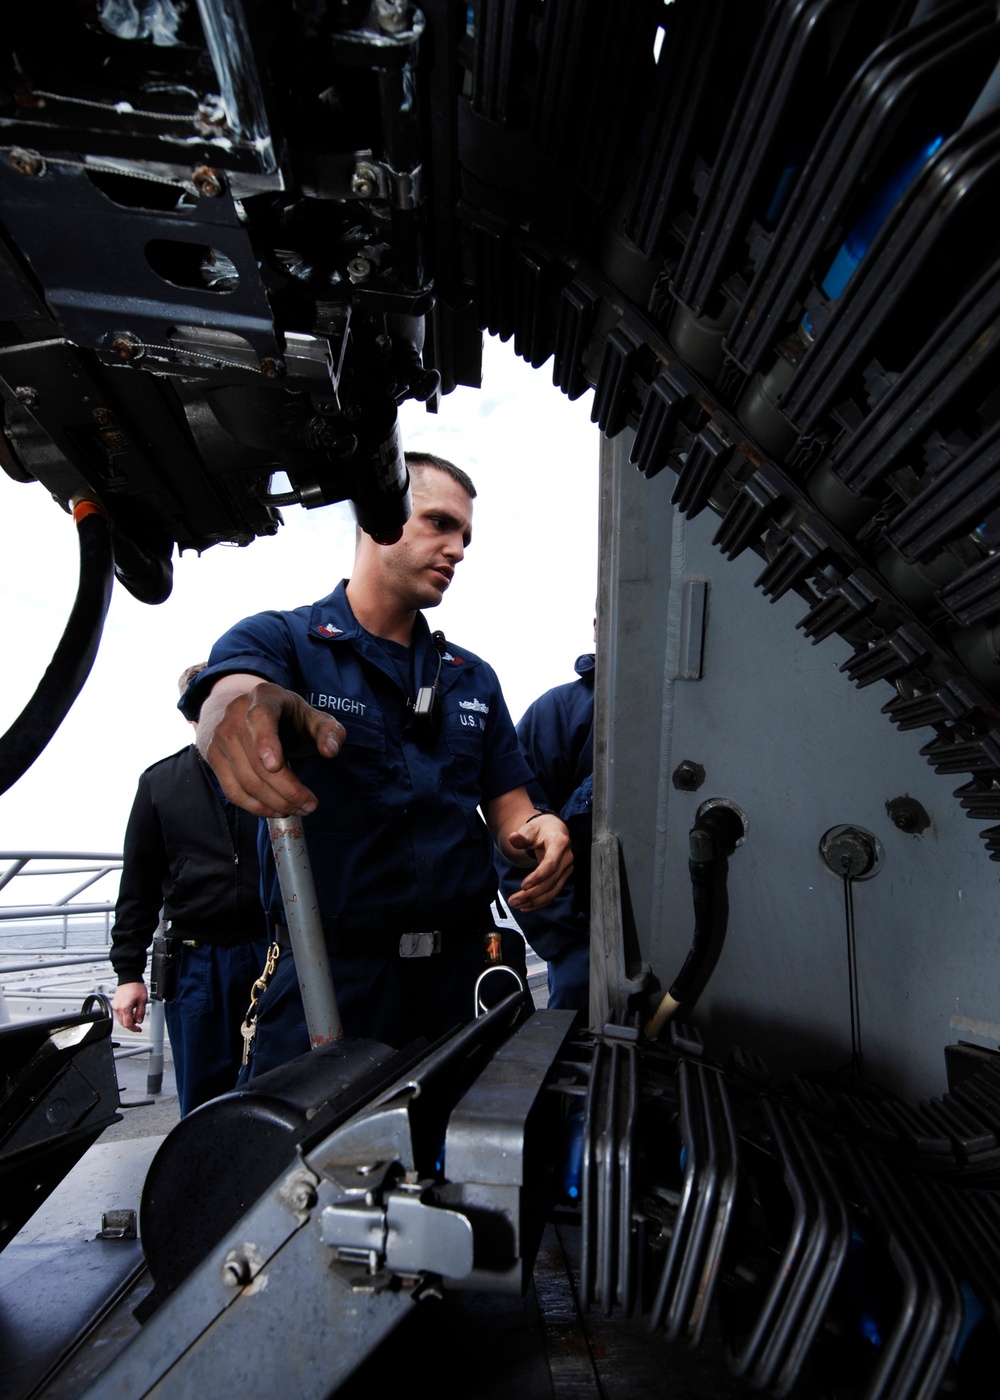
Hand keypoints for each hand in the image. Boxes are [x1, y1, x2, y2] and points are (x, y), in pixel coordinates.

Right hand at [112, 980, 147, 1031]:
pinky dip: (124, 1015)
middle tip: (138, 1024)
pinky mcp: (115, 1003)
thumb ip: (141, 1013)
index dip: (134, 1029)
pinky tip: (130, 1012)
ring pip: (120, 1019)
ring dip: (128, 1020)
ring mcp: (115, 1006)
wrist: (129, 977)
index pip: (128, 1024)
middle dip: (131, 1025)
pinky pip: (119, 1013)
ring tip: (135, 1015)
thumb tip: (139, 1021)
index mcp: (125, 1008)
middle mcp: (118, 1008)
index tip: (138, 1029)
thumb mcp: (143, 1000)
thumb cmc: (136, 986)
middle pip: (123, 1023)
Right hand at [199, 678, 345, 816]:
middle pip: (256, 761)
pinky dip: (256, 807)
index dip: (265, 741)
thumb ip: (329, 731)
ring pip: (245, 780)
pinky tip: (277, 810)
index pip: (259, 717)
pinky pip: (233, 791)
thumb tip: (331, 750)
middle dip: (286, 789)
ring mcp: (221, 737)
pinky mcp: (214, 758)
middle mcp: (236, 714)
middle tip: (310, 805)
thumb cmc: (287, 718)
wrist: (247, 713)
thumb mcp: (311, 717)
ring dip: (275, 802)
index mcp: (264, 697)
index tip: (275, 765)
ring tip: (298, 808)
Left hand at [505, 813, 572, 913]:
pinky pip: (553, 893)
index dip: (538, 876)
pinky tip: (526, 907)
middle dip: (532, 894)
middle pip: (551, 881)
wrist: (554, 830)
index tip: (523, 886)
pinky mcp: (563, 878)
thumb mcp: (530, 828)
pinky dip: (540, 902)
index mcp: (560, 843)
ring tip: (516, 904)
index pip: (551, 864)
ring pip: (553, 890)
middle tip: (512, 900)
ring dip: (534, 901)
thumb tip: (513, 838)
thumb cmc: (541, 829)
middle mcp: (567, 858)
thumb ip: (522, 836)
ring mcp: (566, 869)